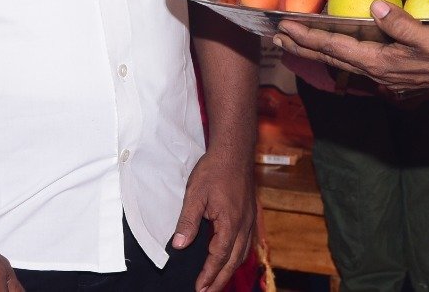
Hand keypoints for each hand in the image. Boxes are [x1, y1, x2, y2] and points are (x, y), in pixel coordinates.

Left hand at [173, 149, 253, 291]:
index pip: (218, 257)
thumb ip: (187, 221)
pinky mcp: (250, 214)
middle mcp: (243, 225)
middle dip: (220, 280)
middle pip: (233, 261)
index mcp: (230, 223)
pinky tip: (232, 258)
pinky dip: (238, 256)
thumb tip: (178, 245)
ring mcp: (249, 219)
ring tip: (218, 281)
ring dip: (230, 270)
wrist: (235, 150)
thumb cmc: (215, 170)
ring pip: (243, 253)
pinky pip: (247, 242)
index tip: (199, 288)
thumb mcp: (195, 194)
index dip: (209, 275)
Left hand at [274, 2, 428, 93]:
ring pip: (342, 61)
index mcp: (380, 62)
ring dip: (317, 50)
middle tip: (276, 37)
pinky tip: (335, 48)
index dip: (308, 36)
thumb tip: (374, 6)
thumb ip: (400, 22)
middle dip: (303, 47)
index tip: (285, 26)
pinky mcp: (394, 69)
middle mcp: (378, 71)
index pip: (335, 48)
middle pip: (331, 58)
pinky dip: (338, 53)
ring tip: (295, 42)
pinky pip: (356, 61)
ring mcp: (385, 72)